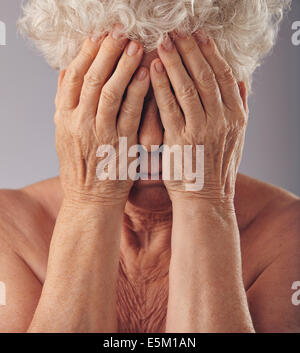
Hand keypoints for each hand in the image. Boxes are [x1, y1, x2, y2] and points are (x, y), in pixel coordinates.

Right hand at [54, 27, 149, 205]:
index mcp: (63, 118)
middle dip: (107, 52)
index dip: (86, 53)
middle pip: (92, 78)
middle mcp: (78, 123)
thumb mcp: (64, 135)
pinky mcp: (121, 143)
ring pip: (110, 91)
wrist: (90, 200)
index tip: (99, 36)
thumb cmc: (81, 167)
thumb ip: (64, 104)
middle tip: (120, 32)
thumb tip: (67, 71)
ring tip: (136, 46)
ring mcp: (100, 133)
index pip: (73, 76)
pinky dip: (138, 90)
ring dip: (124, 65)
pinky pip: (131, 112)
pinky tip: (148, 73)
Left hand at [150, 32, 247, 204]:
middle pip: (206, 76)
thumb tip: (241, 81)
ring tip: (163, 41)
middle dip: (190, 50)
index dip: (211, 52)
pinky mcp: (180, 141)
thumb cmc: (216, 168)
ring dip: (175, 61)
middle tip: (177, 30)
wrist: (205, 199)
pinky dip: (161, 86)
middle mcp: (221, 121)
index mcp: (236, 117)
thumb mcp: (236, 139)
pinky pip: (169, 107)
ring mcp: (201, 130)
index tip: (199, 35)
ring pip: (188, 87)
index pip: (224, 76)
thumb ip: (239, 109)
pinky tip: (152, 69)